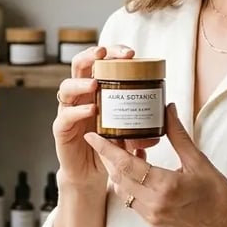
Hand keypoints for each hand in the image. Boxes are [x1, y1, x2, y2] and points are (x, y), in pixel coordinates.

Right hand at [53, 44, 158, 191]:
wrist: (90, 173)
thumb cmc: (108, 147)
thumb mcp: (128, 131)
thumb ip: (141, 124)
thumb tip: (165, 118)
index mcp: (95, 90)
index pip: (101, 62)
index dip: (112, 53)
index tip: (130, 53)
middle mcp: (80, 96)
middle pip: (79, 66)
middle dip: (91, 56)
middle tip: (103, 53)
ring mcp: (68, 111)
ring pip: (66, 88)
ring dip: (80, 83)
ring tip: (94, 83)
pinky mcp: (61, 129)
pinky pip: (65, 116)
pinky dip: (77, 112)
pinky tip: (90, 110)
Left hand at [83, 103, 226, 226]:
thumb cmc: (219, 194)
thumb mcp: (199, 160)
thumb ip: (178, 134)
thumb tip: (168, 108)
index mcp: (165, 186)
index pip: (125, 165)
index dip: (105, 149)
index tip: (91, 135)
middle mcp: (154, 204)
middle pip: (118, 177)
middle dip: (109, 157)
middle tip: (107, 137)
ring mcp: (152, 217)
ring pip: (122, 191)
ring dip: (119, 171)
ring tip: (125, 151)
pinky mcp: (153, 224)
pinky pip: (131, 202)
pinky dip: (129, 185)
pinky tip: (138, 171)